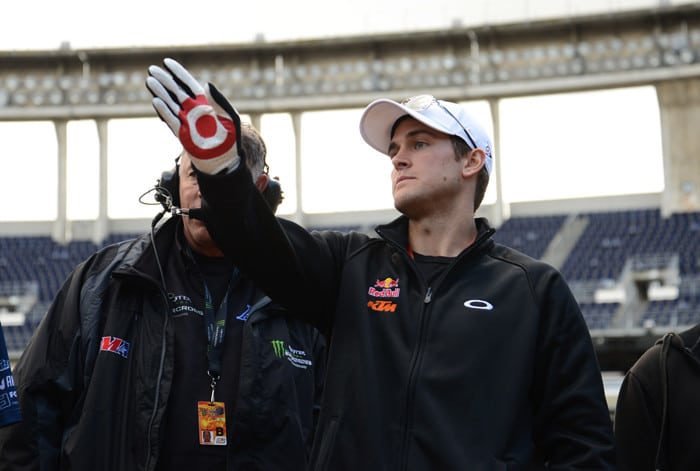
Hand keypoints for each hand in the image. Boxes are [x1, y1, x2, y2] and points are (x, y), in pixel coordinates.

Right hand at [146, 58, 241, 173]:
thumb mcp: (229, 117)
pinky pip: (171, 120)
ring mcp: (187, 121)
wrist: (225, 160)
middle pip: (176, 91)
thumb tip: (207, 84)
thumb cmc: (231, 139)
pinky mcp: (182, 134)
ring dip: (161, 92)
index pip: (189, 84)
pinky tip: (156, 100)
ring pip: (171, 104)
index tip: (166, 62)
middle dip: (165, 80)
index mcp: (206, 103)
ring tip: (150, 81)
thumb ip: (219, 101)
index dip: (179, 73)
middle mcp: (194, 110)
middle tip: (152, 69)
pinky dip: (164, 111)